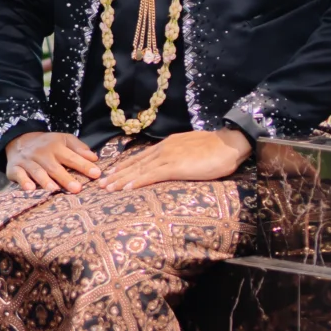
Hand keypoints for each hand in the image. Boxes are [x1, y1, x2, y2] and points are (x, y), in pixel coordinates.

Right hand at [4, 131, 100, 191]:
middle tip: (77, 189)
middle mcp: (41, 153)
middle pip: (54, 167)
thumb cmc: (47, 144)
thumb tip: (95, 159)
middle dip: (65, 178)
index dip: (83, 165)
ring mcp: (27, 161)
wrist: (18, 140)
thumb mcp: (63, 139)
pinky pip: (19, 175)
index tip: (96, 174)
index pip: (71, 156)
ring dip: (45, 181)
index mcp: (56, 146)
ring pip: (37, 171)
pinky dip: (24, 182)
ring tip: (55, 190)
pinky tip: (30, 189)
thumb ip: (79, 148)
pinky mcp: (15, 169)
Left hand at [100, 127, 250, 190]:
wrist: (229, 143)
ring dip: (122, 180)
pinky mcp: (176, 166)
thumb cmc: (215, 149)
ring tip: (108, 188)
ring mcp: (168, 157)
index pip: (141, 158)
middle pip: (135, 164)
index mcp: (167, 146)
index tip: (112, 174)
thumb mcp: (192, 151)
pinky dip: (138, 181)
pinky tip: (127, 188)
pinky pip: (153, 175)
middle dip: (117, 174)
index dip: (125, 167)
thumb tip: (173, 166)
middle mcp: (163, 150)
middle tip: (100, 184)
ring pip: (139, 170)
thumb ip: (179, 157)